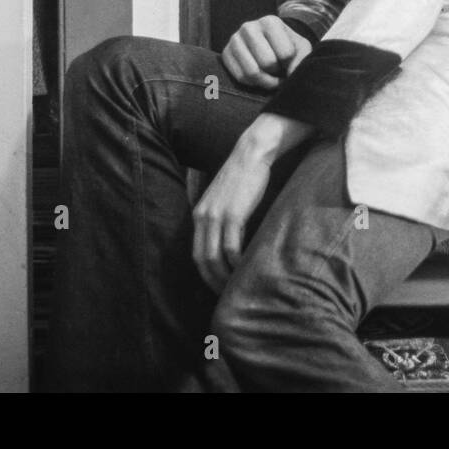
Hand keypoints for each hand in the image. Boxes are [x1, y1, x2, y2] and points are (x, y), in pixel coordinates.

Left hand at [191, 135, 273, 292]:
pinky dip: (237, 263)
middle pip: (202, 259)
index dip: (206, 274)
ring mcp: (216, 216)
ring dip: (225, 276)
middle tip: (227, 294)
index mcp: (199, 215)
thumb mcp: (224, 198)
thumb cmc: (243, 176)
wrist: (251, 154)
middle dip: (213, 281)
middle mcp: (203, 217)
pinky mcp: (233, 214)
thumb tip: (229, 241)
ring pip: (215, 257)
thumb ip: (221, 217)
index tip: (218, 286)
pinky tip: (245, 269)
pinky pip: (231, 247)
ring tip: (237, 286)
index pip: (196, 254)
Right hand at [220, 15, 310, 89]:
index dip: (291, 64)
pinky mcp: (225, 54)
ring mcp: (234, 40)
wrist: (268, 44)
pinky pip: (240, 78)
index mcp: (270, 21)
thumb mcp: (301, 48)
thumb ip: (302, 60)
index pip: (286, 53)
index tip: (290, 63)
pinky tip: (259, 77)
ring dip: (266, 81)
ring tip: (271, 77)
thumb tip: (291, 77)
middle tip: (280, 71)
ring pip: (252, 72)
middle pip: (268, 63)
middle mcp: (249, 27)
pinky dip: (252, 83)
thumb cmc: (287, 46)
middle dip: (277, 73)